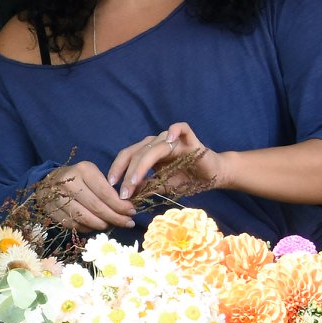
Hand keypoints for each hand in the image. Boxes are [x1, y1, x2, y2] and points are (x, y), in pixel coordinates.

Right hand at [39, 160, 136, 232]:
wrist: (47, 181)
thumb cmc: (77, 178)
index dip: (120, 205)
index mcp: (83, 170)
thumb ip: (107, 188)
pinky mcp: (53, 211)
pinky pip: (75, 225)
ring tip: (112, 225)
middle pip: (97, 207)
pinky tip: (96, 226)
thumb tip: (126, 208)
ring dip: (103, 225)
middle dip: (116, 218)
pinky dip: (88, 228)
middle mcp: (70, 183)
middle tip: (128, 223)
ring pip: (86, 218)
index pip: (105, 192)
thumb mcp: (92, 174)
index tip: (132, 212)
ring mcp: (59, 198)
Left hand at [107, 122, 225, 200]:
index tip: (110, 185)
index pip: (128, 156)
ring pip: (153, 146)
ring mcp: (173, 139)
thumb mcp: (162, 185)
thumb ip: (145, 187)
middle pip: (137, 153)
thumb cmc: (185, 178)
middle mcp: (157, 142)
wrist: (211, 176)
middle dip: (128, 174)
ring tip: (135, 181)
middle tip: (123, 193)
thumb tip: (126, 195)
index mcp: (148, 151)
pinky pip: (181, 128)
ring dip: (142, 165)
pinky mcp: (190, 138)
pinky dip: (175, 130)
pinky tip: (169, 139)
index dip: (118, 169)